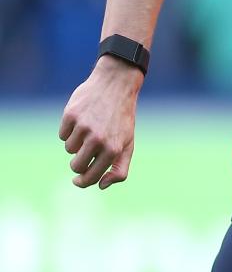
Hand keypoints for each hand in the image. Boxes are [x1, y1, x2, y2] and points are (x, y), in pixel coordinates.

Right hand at [58, 56, 142, 188]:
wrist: (116, 85)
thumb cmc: (122, 119)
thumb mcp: (128, 144)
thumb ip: (120, 169)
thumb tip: (101, 185)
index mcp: (113, 150)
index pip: (90, 177)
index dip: (82, 182)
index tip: (77, 181)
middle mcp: (98, 140)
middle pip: (76, 165)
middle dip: (78, 163)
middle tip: (85, 151)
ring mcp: (83, 127)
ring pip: (68, 149)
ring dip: (76, 142)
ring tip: (90, 128)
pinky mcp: (71, 116)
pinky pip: (62, 134)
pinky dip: (69, 130)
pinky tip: (82, 119)